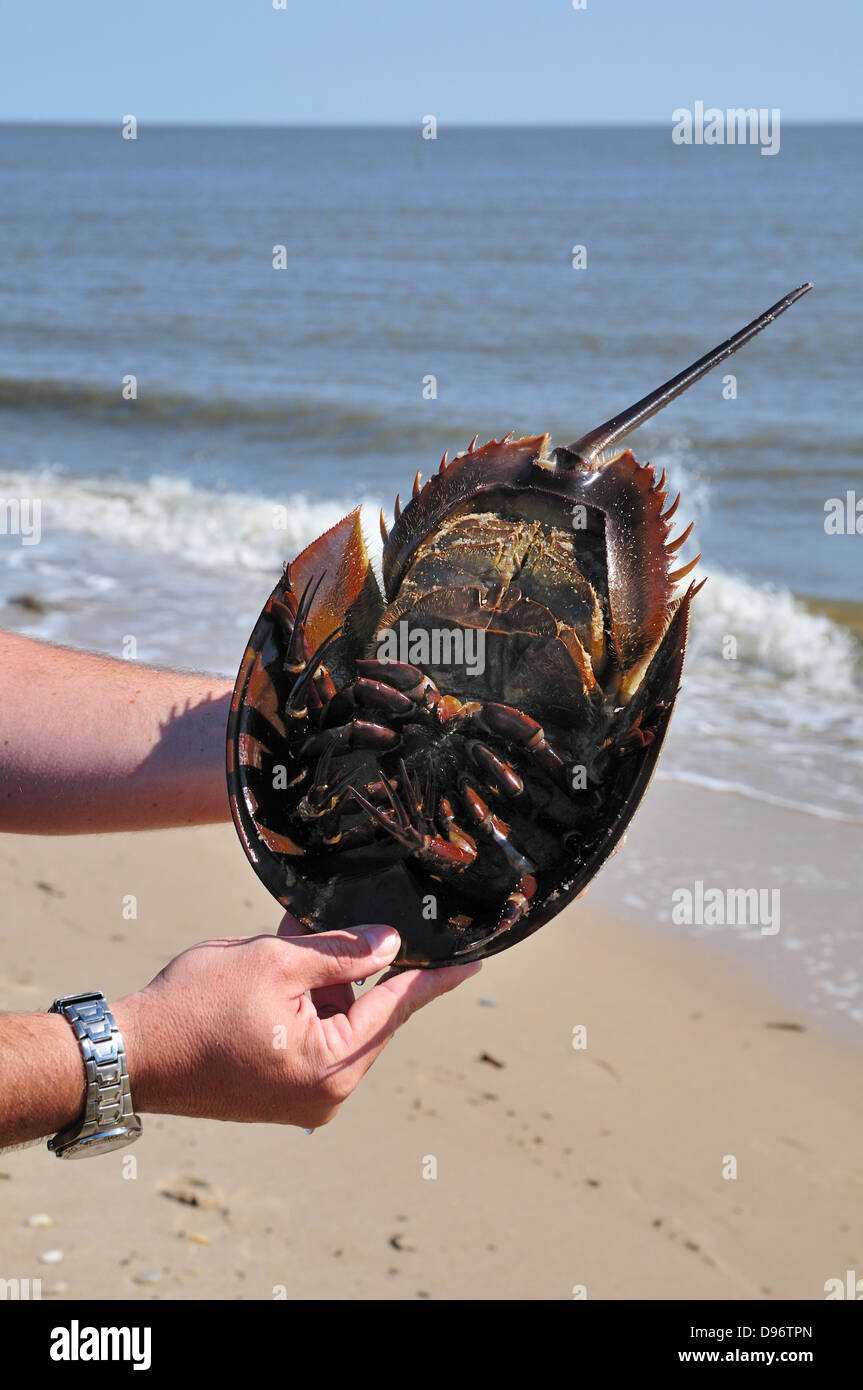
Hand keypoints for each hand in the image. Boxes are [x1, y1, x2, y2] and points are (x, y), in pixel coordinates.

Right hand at [112, 919, 480, 1129]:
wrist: (129, 1056)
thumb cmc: (195, 1005)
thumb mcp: (276, 960)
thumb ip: (342, 951)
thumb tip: (392, 943)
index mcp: (332, 1066)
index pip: (398, 1008)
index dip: (436, 978)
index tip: (475, 964)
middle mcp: (325, 1094)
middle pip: (365, 1013)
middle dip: (344, 968)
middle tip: (308, 933)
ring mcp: (302, 1101)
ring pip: (335, 1021)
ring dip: (316, 983)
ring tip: (273, 956)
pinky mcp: (279, 1096)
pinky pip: (311, 1039)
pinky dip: (301, 1005)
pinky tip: (269, 980)